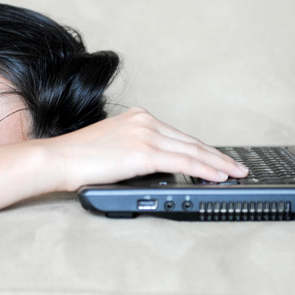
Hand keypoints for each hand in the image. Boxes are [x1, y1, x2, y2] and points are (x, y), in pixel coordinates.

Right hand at [43, 107, 247, 190]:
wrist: (58, 159)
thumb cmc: (78, 159)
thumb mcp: (113, 147)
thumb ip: (136, 150)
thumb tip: (158, 166)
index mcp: (138, 117)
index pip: (179, 136)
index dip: (202, 149)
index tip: (218, 158)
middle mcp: (145, 121)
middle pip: (190, 141)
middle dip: (217, 156)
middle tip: (237, 167)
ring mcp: (145, 134)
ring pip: (192, 150)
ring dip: (218, 164)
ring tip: (235, 174)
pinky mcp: (144, 151)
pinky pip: (183, 161)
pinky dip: (205, 170)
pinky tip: (218, 176)